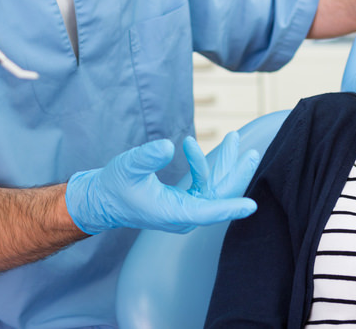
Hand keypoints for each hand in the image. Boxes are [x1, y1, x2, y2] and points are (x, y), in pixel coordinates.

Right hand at [65, 138, 257, 234]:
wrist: (104, 198)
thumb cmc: (114, 185)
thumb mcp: (128, 167)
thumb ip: (146, 158)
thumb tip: (168, 147)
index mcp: (173, 213)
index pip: (208, 212)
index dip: (230, 207)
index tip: (251, 206)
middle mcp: (184, 215)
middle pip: (219, 196)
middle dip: (236, 173)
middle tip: (250, 152)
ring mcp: (186, 209)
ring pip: (215, 188)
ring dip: (226, 164)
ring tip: (236, 139)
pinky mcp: (184, 201)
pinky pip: (206, 185)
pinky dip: (213, 166)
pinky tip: (220, 149)